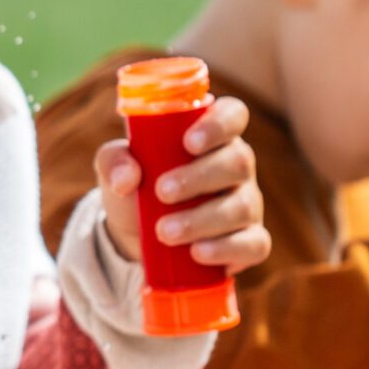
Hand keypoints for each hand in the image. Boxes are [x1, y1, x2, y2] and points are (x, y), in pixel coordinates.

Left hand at [98, 94, 270, 274]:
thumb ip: (114, 161)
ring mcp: (247, 204)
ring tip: (164, 232)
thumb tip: (126, 179)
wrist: (138, 237)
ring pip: (241, 207)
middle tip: (162, 192)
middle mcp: (237, 166)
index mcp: (212, 136)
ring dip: (201, 220)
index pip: (233, 115)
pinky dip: (225, 249)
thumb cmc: (137, 187)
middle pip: (238, 162)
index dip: (219, 124)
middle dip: (199, 178)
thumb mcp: (115, 167)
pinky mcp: (250, 241)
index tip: (189, 142)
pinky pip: (254, 245)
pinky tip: (197, 253)